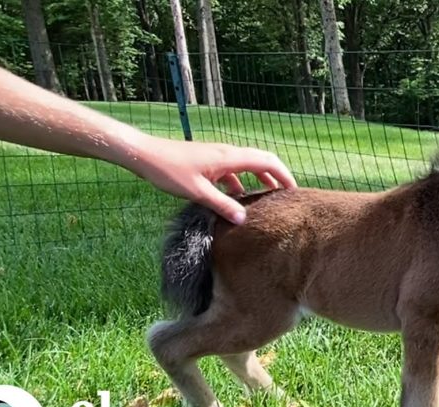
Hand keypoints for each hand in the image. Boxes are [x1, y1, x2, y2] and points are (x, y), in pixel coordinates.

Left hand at [131, 136, 296, 224]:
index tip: (294, 192)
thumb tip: (245, 220)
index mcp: (230, 157)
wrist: (144, 155)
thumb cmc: (169, 171)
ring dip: (258, 182)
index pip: (268, 162)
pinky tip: (236, 201)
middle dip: (276, 177)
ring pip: (247, 167)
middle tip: (286, 197)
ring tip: (265, 202)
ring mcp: (218, 157)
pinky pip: (233, 172)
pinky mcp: (209, 163)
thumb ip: (223, 205)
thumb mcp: (198, 192)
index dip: (284, 175)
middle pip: (261, 162)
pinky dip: (240, 184)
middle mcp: (228, 153)